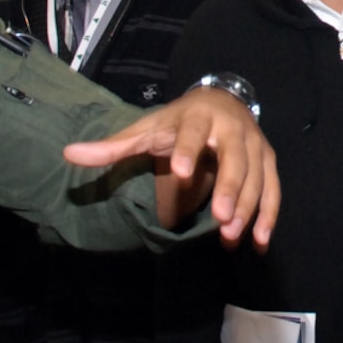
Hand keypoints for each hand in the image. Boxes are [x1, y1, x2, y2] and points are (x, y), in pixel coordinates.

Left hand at [65, 87, 278, 246]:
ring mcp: (254, 144)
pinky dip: (269, 215)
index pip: (191, 132)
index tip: (179, 172)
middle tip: (219, 218)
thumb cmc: (177, 121)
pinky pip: (273, 189)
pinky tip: (258, 242)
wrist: (222, 100)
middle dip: (229, 188)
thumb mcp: (146, 129)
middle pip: (234, 158)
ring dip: (249, 208)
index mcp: (196, 117)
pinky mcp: (268, 159)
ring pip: (257, 177)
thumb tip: (69, 155)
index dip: (185, 150)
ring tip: (231, 237)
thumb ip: (113, 146)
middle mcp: (230, 128)